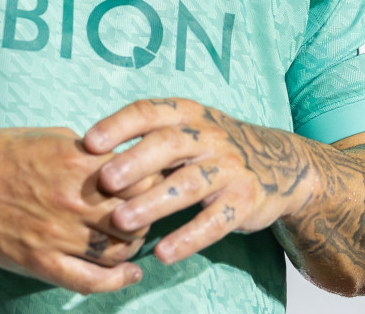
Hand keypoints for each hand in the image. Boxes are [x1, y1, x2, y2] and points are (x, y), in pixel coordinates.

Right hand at [0, 126, 148, 293]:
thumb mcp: (48, 135)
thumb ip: (87, 150)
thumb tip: (119, 160)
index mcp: (77, 163)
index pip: (140, 177)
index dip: (153, 182)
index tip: (152, 183)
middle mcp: (72, 200)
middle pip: (135, 216)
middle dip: (147, 215)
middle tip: (145, 213)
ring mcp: (57, 235)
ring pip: (118, 250)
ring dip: (133, 246)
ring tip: (132, 240)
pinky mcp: (40, 262)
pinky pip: (89, 280)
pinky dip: (116, 281)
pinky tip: (129, 275)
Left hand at [84, 99, 315, 264]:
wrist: (279, 164)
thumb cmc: (211, 148)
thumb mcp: (185, 129)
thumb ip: (145, 138)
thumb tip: (85, 154)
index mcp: (188, 114)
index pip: (149, 112)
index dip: (119, 125)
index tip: (89, 142)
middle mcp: (209, 136)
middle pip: (168, 145)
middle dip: (134, 162)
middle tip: (104, 182)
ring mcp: (230, 167)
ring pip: (189, 184)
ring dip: (154, 203)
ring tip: (123, 221)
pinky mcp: (245, 200)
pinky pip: (215, 221)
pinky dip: (188, 238)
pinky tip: (163, 253)